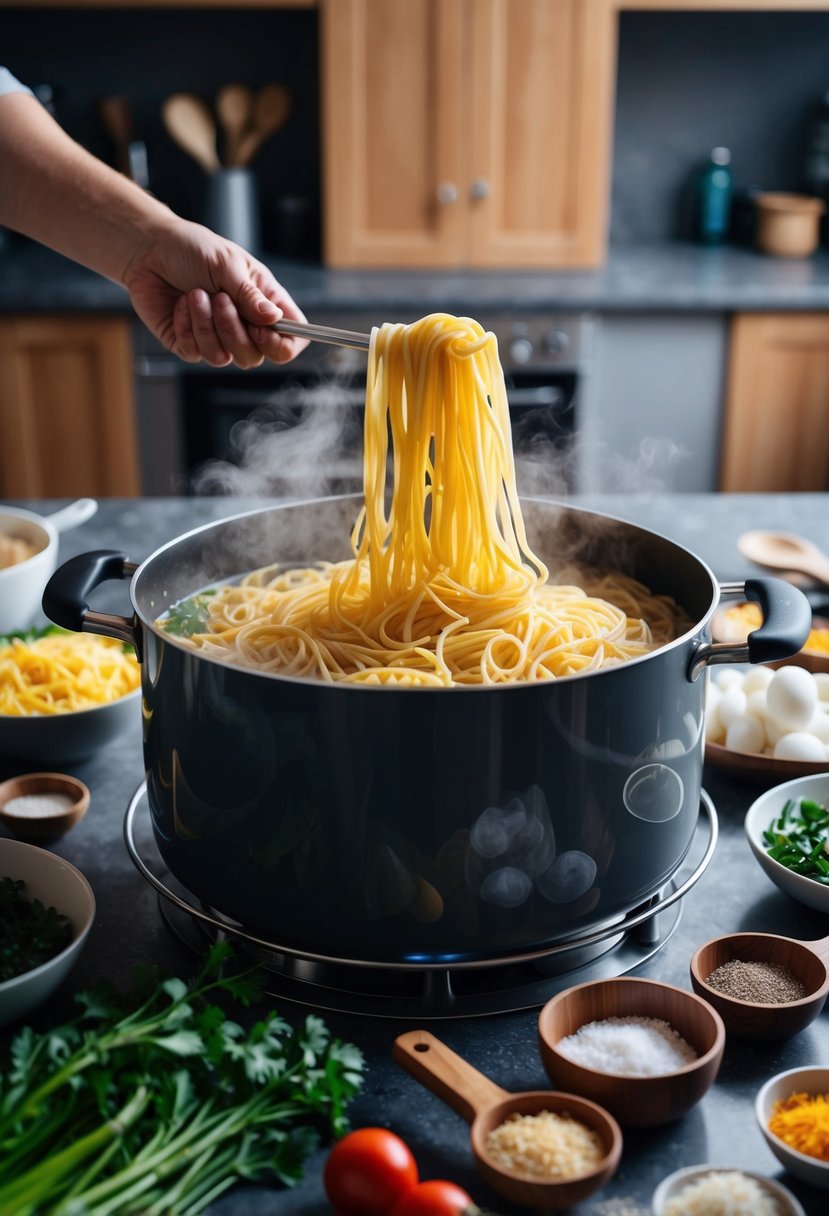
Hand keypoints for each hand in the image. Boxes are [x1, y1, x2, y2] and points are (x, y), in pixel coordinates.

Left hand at [122, 216, 308, 366]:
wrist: (150, 250)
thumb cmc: (193, 250)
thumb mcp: (227, 264)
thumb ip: (250, 295)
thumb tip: (273, 319)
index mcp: (264, 304)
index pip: (291, 340)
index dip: (282, 345)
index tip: (262, 328)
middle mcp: (245, 326)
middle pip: (256, 357)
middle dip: (234, 329)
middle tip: (219, 298)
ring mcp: (217, 338)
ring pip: (224, 358)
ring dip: (207, 325)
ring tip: (195, 294)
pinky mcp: (190, 344)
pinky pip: (195, 353)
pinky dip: (186, 326)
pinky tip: (181, 303)